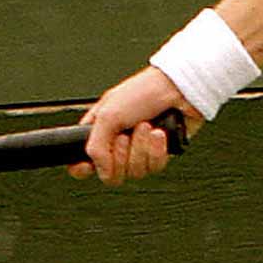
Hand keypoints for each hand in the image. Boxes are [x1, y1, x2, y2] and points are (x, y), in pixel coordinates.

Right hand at [67, 66, 202, 184]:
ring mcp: (140, 150)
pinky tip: (159, 133)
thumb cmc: (143, 92)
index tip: (85, 166)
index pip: (84, 161)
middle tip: (126, 134)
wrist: (179, 89)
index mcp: (100, 130)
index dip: (83, 168)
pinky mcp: (160, 154)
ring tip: (146, 126)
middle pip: (112, 173)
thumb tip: (101, 171)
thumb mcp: (108, 114)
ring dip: (140, 148)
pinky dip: (156, 150)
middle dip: (120, 154)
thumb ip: (96, 147)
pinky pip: (154, 167)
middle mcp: (119, 143)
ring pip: (134, 172)